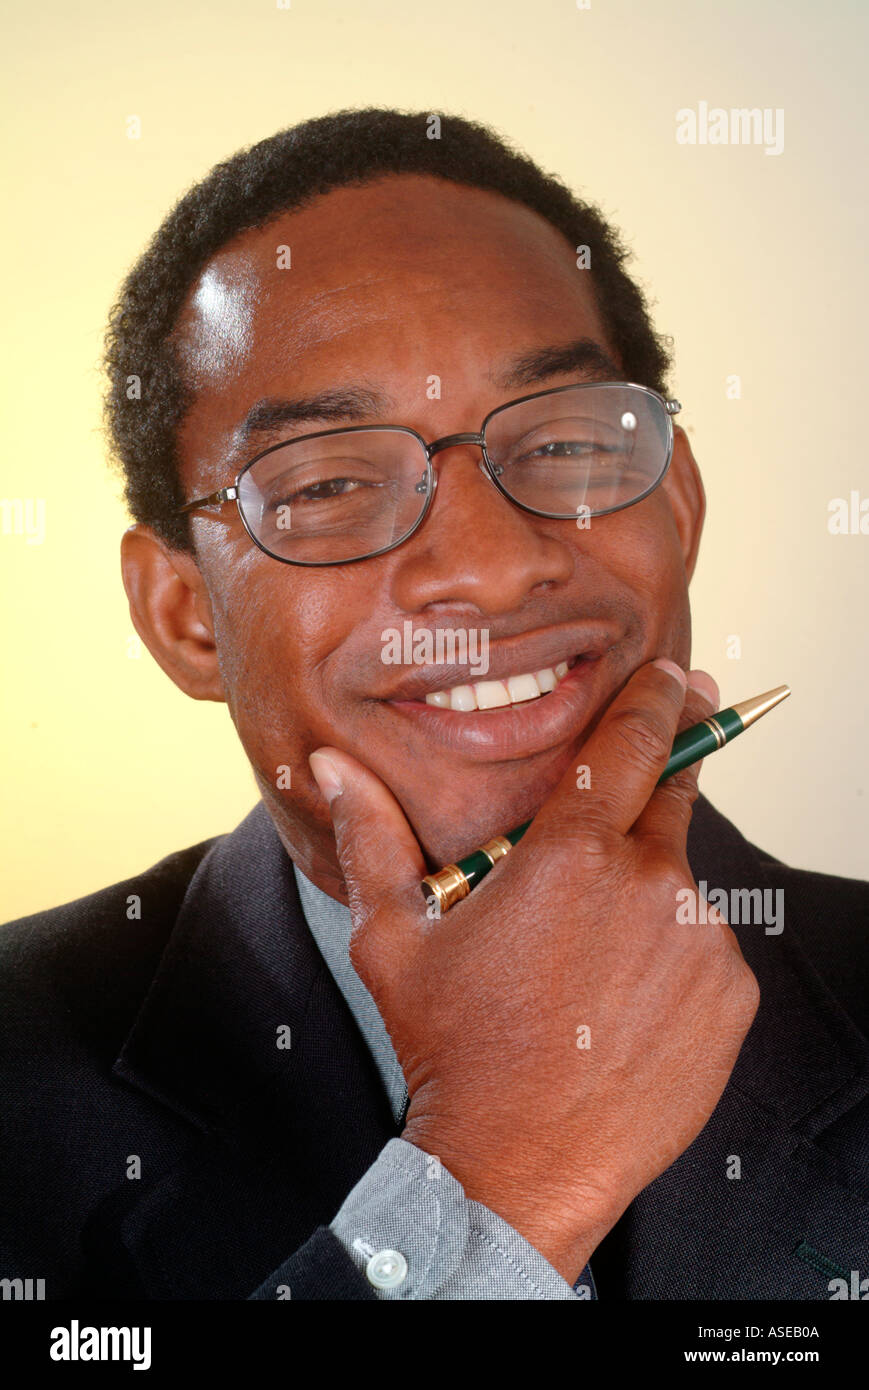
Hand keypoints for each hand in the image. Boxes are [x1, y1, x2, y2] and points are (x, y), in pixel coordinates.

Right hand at [309, 661, 758, 1283]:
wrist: (515, 1165)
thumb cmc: (452, 1047)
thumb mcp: (394, 938)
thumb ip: (373, 837)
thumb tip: (333, 767)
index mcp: (569, 854)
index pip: (629, 743)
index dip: (654, 699)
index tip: (672, 676)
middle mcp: (650, 885)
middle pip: (668, 803)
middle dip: (654, 789)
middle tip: (627, 815)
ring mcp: (699, 942)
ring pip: (680, 885)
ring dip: (646, 896)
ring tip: (589, 962)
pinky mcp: (728, 996)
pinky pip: (707, 950)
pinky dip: (673, 957)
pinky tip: (621, 1002)